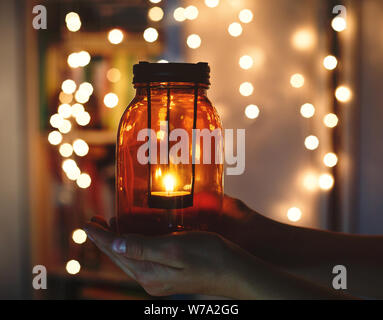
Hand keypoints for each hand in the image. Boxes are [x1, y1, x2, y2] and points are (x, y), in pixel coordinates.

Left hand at [84, 219, 247, 297]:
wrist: (235, 272)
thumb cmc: (209, 256)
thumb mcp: (174, 249)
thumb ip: (142, 247)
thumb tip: (114, 243)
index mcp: (148, 273)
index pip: (115, 252)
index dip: (99, 237)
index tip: (88, 223)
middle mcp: (150, 279)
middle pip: (119, 257)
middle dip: (105, 239)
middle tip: (95, 222)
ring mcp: (159, 279)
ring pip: (130, 258)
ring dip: (118, 242)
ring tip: (111, 226)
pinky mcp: (169, 275)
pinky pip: (142, 258)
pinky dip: (133, 245)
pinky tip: (136, 236)